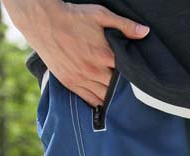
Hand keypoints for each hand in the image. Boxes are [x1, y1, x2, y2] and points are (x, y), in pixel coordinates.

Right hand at [6, 0, 148, 106]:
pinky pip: (89, 100)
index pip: (127, 74)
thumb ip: (124, 25)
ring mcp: (81, 79)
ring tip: (122, 103)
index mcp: (104, 55)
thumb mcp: (101, 15)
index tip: (142, 81)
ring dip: (113, 100)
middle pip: (117, 89)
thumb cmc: (74, 17)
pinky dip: (99, 104)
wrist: (44, 22)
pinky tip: (106, 106)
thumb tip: (145, 32)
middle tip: (135, 95)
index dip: (135, 79)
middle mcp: (94, 71)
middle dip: (125, 92)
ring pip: (104, 98)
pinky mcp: (71, 83)